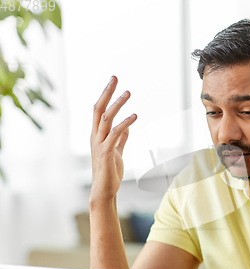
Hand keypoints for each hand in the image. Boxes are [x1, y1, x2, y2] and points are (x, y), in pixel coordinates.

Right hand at [90, 76, 136, 201]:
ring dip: (117, 104)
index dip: (105, 95)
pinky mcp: (107, 152)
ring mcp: (99, 144)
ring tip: (128, 92)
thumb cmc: (110, 172)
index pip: (99, 110)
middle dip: (107, 92)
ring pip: (106, 119)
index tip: (113, 81)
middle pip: (99, 109)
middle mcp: (95, 136)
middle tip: (115, 78)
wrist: (105, 190)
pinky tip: (135, 116)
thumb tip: (127, 128)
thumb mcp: (117, 152)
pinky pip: (115, 134)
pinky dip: (125, 123)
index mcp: (97, 135)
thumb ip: (120, 139)